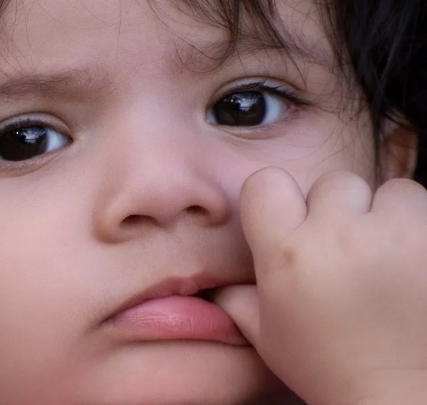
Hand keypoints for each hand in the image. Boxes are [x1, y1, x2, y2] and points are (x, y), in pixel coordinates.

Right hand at [215, 167, 426, 404]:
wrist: (403, 396)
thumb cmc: (330, 368)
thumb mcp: (267, 336)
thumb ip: (236, 298)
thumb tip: (216, 281)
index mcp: (287, 254)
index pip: (267, 182)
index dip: (277, 199)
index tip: (291, 221)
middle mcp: (338, 235)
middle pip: (332, 183)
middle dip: (338, 210)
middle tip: (345, 250)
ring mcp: (393, 233)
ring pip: (386, 190)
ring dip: (386, 215)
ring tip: (386, 255)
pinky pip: (422, 205)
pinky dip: (418, 227)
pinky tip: (412, 262)